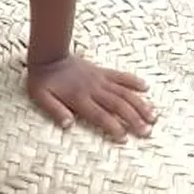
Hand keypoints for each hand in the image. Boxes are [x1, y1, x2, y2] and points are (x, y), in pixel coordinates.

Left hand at [26, 54, 155, 141]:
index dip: (113, 127)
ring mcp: (100, 79)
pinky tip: (145, 87)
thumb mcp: (41, 97)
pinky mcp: (102, 71)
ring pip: (124, 92)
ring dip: (139, 104)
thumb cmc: (43, 79)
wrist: (48, 54)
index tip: (125, 138)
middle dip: (134, 119)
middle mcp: (93, 89)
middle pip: (118, 105)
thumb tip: (68, 125)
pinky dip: (133, 81)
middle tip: (147, 132)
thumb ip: (55, 110)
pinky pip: (120, 76)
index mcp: (79, 98)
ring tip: (153, 116)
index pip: (100, 115)